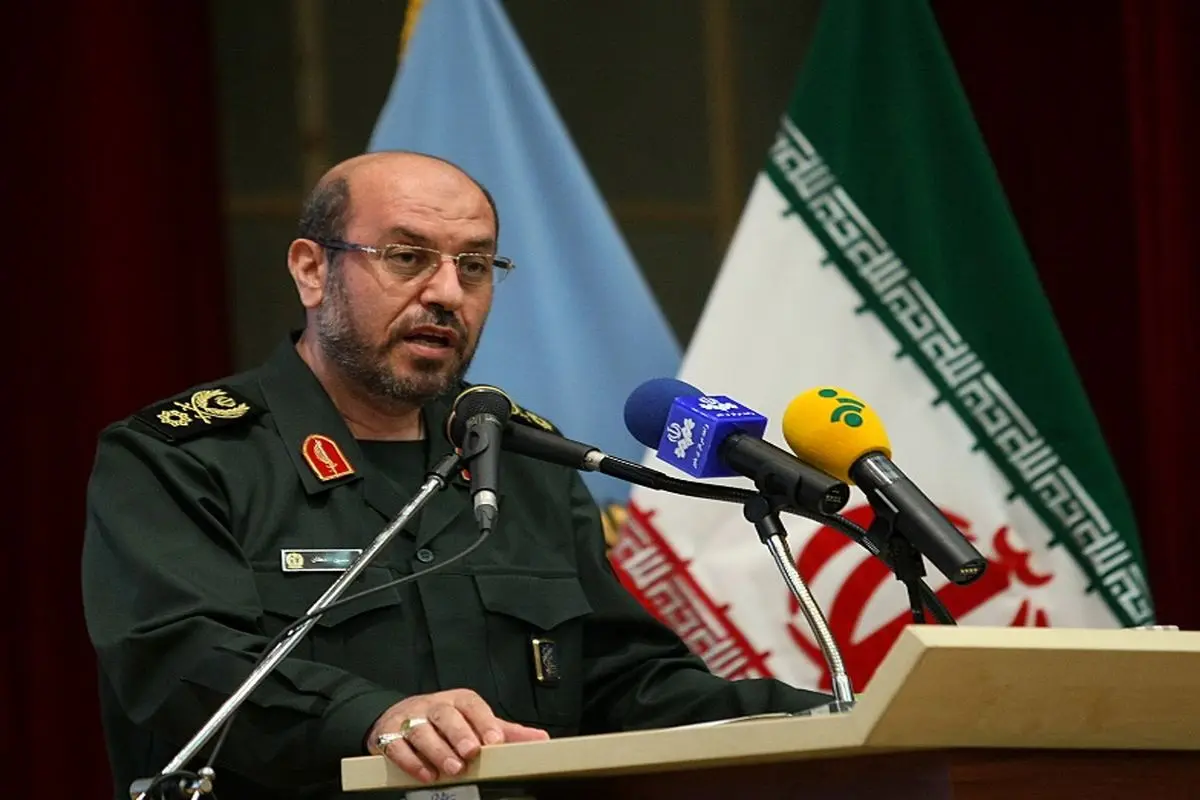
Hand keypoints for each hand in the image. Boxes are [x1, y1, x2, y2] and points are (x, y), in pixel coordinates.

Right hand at [367, 689, 548, 782]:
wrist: (397, 716)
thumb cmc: (446, 722)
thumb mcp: (475, 723)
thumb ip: (506, 732)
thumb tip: (541, 739)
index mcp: (458, 700)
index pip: (472, 705)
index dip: (483, 721)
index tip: (494, 740)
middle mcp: (433, 706)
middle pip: (446, 715)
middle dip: (459, 734)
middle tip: (470, 753)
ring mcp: (409, 718)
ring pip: (421, 730)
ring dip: (436, 750)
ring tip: (450, 769)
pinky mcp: (387, 734)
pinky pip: (396, 745)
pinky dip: (410, 761)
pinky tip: (425, 774)